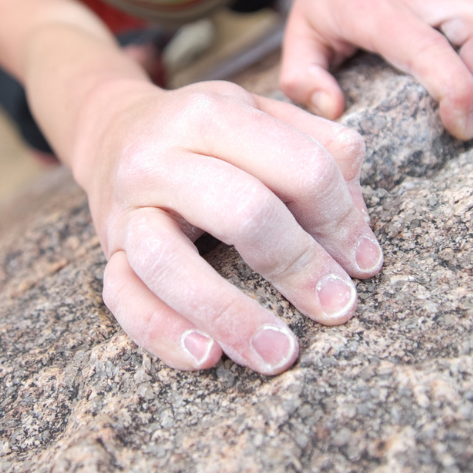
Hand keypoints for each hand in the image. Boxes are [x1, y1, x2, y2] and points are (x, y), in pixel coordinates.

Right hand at [69, 79, 382, 374]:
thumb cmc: (204, 134)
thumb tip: (358, 222)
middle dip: (300, 264)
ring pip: (169, 262)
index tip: (365, 260)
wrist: (112, 132)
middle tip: (340, 306)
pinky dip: (161, 332)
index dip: (343, 217)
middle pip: (242, 211)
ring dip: (230, 314)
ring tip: (279, 354)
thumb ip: (317, 146)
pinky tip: (207, 357)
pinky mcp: (107, 252)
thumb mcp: (259, 115)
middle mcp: (160, 159)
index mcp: (211, 115)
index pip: (299, 165)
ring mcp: (127, 209)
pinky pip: (123, 299)